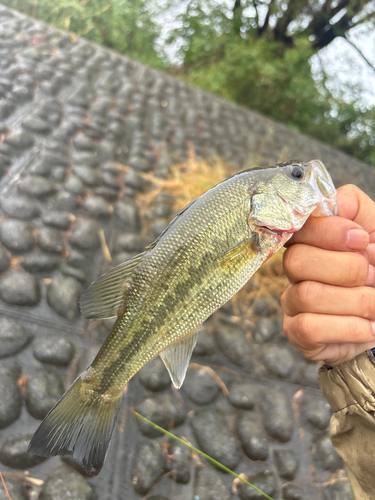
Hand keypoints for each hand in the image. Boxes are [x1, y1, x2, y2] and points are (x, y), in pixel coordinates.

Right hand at [281, 184, 374, 365]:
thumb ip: (356, 209)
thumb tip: (336, 203)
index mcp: (311, 241)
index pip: (298, 228)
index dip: (328, 233)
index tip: (362, 240)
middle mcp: (296, 270)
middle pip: (296, 261)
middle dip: (345, 269)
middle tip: (372, 276)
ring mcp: (293, 301)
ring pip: (306, 295)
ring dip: (354, 301)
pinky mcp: (297, 332)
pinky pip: (308, 327)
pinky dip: (347, 328)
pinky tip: (367, 327)